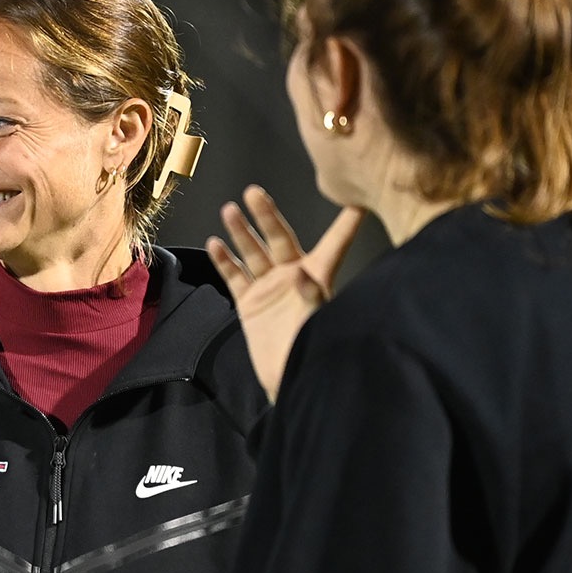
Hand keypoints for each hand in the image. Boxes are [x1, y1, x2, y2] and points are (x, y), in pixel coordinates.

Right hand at [207, 186, 365, 402]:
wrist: (288, 379)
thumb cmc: (312, 351)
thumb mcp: (317, 324)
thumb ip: (312, 298)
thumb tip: (301, 274)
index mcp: (317, 277)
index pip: (334, 244)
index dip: (346, 222)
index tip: (356, 197)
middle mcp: (292, 276)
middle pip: (279, 238)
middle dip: (266, 215)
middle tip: (254, 193)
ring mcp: (268, 288)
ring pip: (252, 252)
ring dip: (240, 232)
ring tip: (229, 211)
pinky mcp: (249, 302)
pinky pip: (234, 276)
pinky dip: (224, 260)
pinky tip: (215, 244)